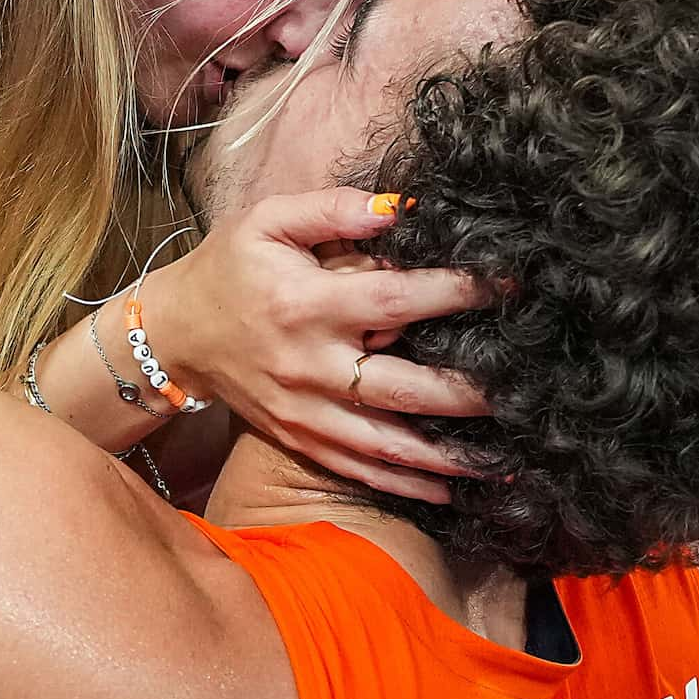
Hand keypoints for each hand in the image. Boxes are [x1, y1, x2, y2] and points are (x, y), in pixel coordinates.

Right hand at [137, 187, 489, 503]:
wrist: (173, 333)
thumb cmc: (228, 267)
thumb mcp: (267, 220)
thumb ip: (333, 210)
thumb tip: (401, 210)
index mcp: (306, 304)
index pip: (396, 299)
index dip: (456, 292)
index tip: (507, 287)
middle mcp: (308, 364)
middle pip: (403, 387)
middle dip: (468, 393)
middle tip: (525, 390)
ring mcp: (304, 411)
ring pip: (387, 444)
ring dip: (449, 456)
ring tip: (507, 459)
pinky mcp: (298, 438)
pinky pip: (359, 468)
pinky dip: (406, 484)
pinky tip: (452, 488)